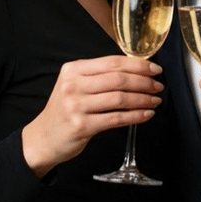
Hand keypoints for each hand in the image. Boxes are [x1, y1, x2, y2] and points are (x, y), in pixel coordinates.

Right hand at [22, 55, 162, 176]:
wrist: (43, 138)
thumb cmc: (64, 110)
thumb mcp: (74, 85)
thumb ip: (98, 76)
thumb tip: (136, 71)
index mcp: (73, 70)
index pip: (112, 62)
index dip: (137, 65)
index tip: (154, 69)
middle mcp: (73, 85)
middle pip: (118, 79)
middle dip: (143, 82)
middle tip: (158, 86)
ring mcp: (76, 106)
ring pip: (119, 98)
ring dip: (142, 99)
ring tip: (155, 100)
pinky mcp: (82, 126)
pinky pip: (116, 118)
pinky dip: (135, 116)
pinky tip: (146, 114)